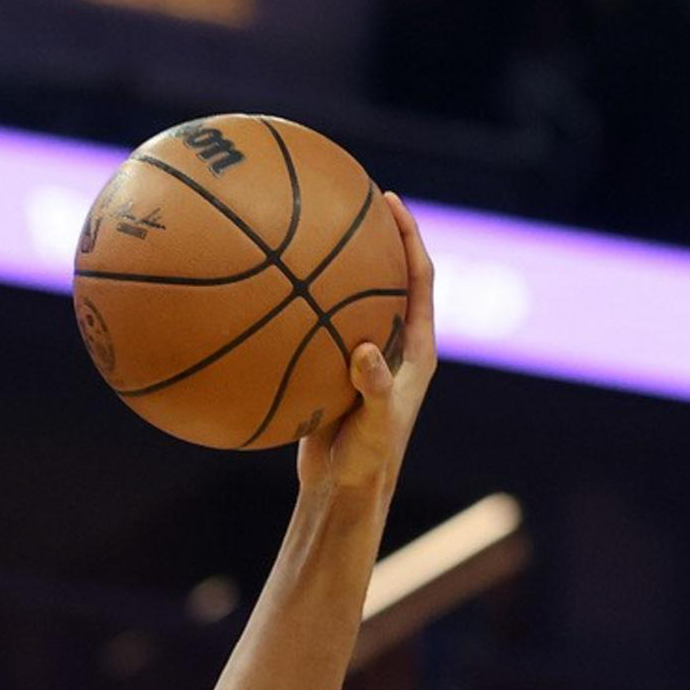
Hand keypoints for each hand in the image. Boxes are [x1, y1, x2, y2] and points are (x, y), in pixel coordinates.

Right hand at [297, 192, 436, 500]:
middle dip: (374, 236)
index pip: (420, 278)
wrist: (344, 489)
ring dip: (337, 267)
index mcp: (417, 350)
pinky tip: (269, 290)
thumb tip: (364, 351)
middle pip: (389, 275)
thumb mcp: (375, 424)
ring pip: (353, 298)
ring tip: (308, 232)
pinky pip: (319, 325)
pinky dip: (301, 305)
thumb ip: (375, 387)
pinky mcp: (336, 369)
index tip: (388, 202)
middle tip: (350, 200)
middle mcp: (395, 345)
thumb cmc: (368, 460)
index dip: (409, 237)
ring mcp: (365, 355)